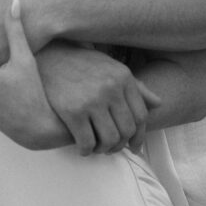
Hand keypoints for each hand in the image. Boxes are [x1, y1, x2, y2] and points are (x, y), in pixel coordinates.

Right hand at [37, 42, 161, 155]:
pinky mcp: (72, 111)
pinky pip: (86, 142)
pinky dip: (86, 150)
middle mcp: (111, 88)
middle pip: (126, 130)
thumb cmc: (80, 63)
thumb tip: (158, 103)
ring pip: (109, 140)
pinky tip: (82, 146)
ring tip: (97, 147)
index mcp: (123, 77)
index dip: (138, 135)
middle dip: (120, 144)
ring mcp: (92, 100)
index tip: (132, 144)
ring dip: (103, 149)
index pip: (141, 116)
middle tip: (111, 147)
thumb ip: (135, 86)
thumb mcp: (110, 67)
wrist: (47, 56)